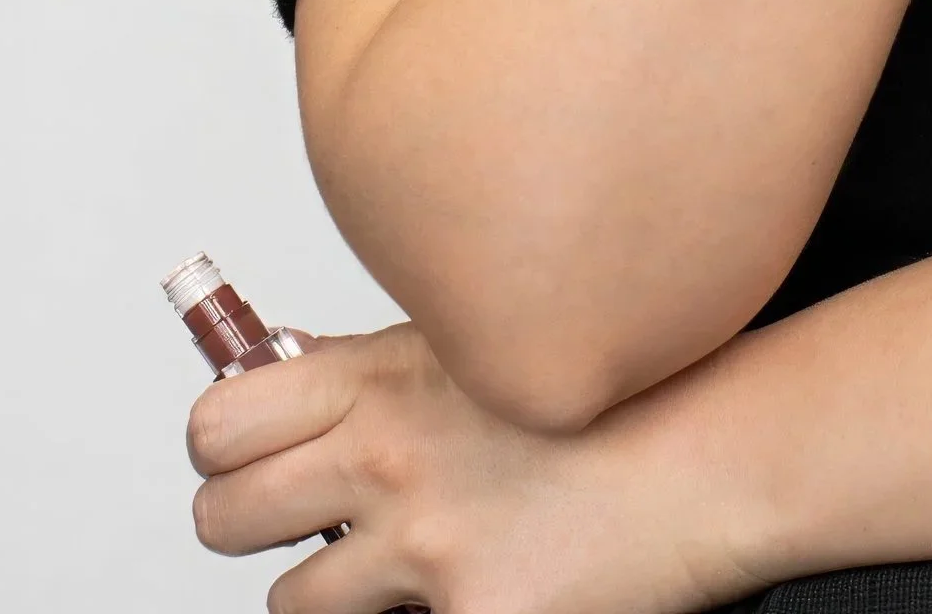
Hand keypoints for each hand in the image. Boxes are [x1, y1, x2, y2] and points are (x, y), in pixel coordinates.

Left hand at [187, 323, 770, 613]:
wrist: (711, 455)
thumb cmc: (611, 390)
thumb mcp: (478, 343)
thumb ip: (379, 372)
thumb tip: (279, 390)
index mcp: (385, 376)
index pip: (219, 423)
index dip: (226, 447)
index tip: (251, 454)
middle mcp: (390, 458)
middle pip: (223, 517)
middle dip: (252, 521)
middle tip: (308, 518)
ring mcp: (424, 548)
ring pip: (293, 602)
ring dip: (339, 590)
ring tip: (408, 559)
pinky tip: (481, 581)